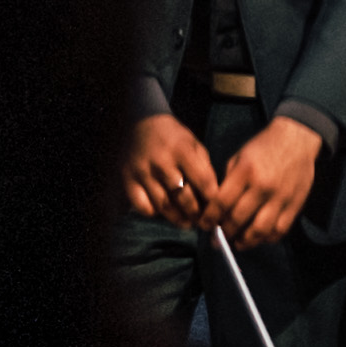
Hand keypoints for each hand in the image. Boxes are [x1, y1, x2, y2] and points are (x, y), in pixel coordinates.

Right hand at [127, 110, 219, 226]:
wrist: (142, 123)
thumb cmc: (174, 138)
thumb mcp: (195, 145)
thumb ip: (205, 169)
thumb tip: (212, 197)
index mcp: (182, 150)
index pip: (202, 181)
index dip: (212, 199)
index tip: (216, 209)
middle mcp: (162, 162)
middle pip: (183, 197)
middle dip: (196, 213)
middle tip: (202, 221)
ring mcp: (143, 172)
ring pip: (163, 205)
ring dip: (178, 218)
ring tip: (187, 223)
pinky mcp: (128, 180)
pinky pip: (143, 206)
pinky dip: (154, 213)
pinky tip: (163, 212)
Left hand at [205, 117, 322, 247]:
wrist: (297, 139)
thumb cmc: (264, 147)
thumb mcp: (239, 157)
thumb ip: (229, 182)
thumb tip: (218, 207)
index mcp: (246, 172)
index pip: (222, 203)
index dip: (210, 218)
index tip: (204, 225)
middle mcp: (263, 187)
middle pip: (238, 219)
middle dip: (224, 232)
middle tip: (218, 238)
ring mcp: (280, 198)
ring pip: (259, 230)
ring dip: (245, 241)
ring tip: (237, 244)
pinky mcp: (294, 205)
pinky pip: (279, 230)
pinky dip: (267, 238)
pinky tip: (259, 238)